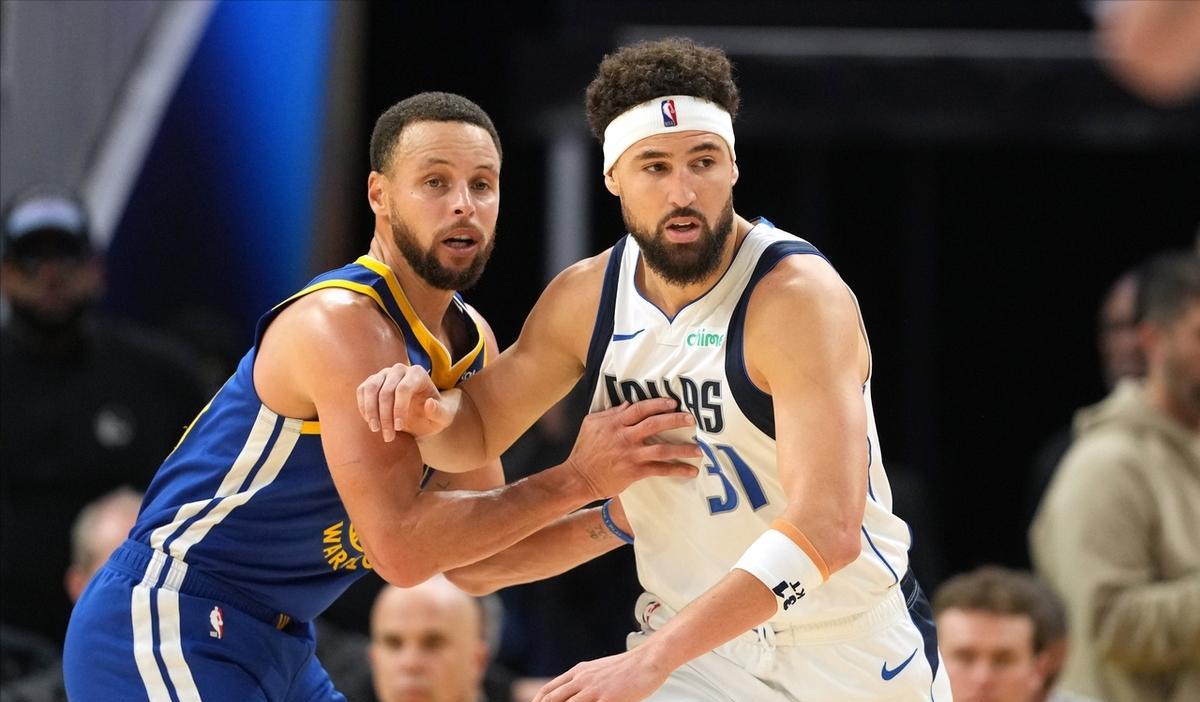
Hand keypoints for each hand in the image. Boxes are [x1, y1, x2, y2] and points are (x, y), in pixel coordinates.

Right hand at [356, 363, 450, 441]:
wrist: (423, 414)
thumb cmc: (435, 415)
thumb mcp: (444, 417)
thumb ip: (440, 412)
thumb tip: (429, 404)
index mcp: (418, 373)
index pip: (403, 389)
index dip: (399, 409)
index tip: (399, 427)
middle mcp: (400, 369)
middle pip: (386, 391)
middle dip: (385, 416)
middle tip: (388, 436)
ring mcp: (384, 374)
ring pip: (370, 389)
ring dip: (371, 412)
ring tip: (376, 430)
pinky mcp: (373, 381)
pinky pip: (362, 391)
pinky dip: (364, 408)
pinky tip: (372, 423)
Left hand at [533, 649, 669, 701]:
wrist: (648, 660)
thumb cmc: (628, 668)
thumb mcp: (599, 670)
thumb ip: (584, 680)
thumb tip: (573, 690)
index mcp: (578, 673)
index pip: (547, 691)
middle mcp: (582, 680)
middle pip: (551, 700)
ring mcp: (593, 690)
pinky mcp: (607, 699)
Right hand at [565, 399, 700, 500]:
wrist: (579, 477)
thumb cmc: (584, 450)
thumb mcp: (591, 424)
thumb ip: (610, 413)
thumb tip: (627, 404)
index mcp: (615, 423)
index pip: (640, 409)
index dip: (658, 404)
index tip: (673, 402)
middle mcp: (625, 437)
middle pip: (655, 424)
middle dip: (676, 420)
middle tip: (692, 419)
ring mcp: (631, 455)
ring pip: (662, 449)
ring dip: (683, 448)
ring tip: (699, 449)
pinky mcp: (635, 472)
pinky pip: (660, 470)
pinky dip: (677, 470)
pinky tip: (691, 471)